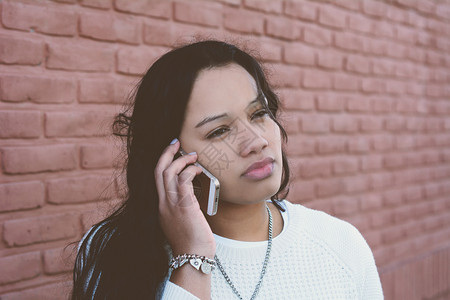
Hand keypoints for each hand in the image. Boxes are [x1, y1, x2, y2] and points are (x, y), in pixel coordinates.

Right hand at [155, 139, 215, 257]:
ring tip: (193, 156)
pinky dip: (190, 170)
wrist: (193, 257)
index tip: (171, 152)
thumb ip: (182, 208)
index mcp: (161, 207)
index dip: (163, 163)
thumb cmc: (191, 242)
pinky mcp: (183, 204)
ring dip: (181, 159)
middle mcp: (163, 203)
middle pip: (158, 170)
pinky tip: (199, 170)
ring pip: (168, 172)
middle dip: (166, 153)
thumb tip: (193, 197)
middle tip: (176, 142)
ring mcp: (171, 204)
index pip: (156, 178)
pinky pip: (182, 179)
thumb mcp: (181, 222)